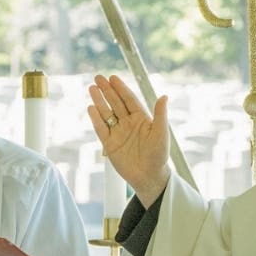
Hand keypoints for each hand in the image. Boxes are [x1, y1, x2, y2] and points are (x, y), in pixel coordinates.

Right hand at [88, 74, 170, 207]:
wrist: (149, 177)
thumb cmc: (159, 155)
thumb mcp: (161, 133)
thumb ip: (160, 115)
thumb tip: (164, 96)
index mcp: (141, 119)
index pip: (129, 100)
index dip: (121, 88)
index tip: (113, 77)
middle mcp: (128, 124)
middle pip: (115, 103)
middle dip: (107, 90)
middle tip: (98, 77)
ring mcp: (118, 133)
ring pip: (106, 114)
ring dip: (99, 101)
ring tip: (92, 88)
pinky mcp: (109, 144)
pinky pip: (101, 129)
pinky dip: (95, 119)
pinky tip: (91, 108)